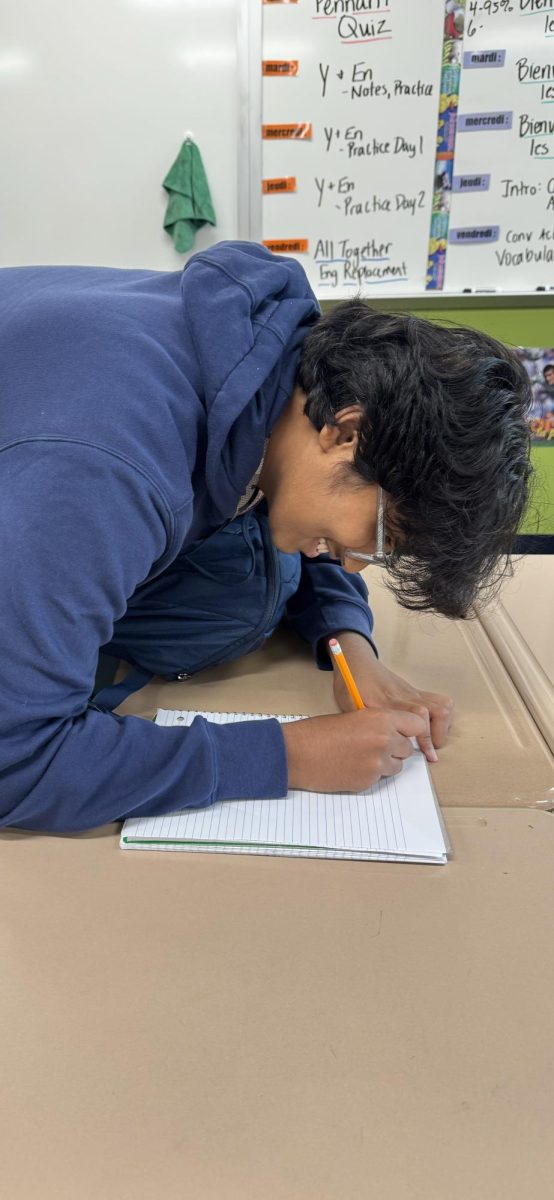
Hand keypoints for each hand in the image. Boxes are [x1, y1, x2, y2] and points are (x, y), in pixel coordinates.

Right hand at [282, 709, 428, 793]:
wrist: (296, 754)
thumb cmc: (319, 732)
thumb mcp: (354, 717)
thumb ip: (378, 724)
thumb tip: (395, 734)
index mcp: (381, 719)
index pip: (417, 725)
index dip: (409, 730)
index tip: (402, 733)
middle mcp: (384, 741)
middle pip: (408, 748)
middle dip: (395, 748)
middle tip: (373, 746)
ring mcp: (377, 764)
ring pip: (397, 766)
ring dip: (385, 763)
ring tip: (360, 757)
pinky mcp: (368, 781)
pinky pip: (380, 779)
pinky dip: (370, 775)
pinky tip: (351, 767)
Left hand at [330, 632, 453, 763]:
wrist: (356, 661)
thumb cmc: (350, 685)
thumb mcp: (350, 707)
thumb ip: (365, 725)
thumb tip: (379, 748)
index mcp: (387, 702)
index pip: (418, 716)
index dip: (426, 738)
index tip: (427, 754)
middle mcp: (404, 697)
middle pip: (436, 710)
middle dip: (438, 734)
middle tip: (430, 752)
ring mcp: (412, 693)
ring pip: (442, 704)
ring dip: (444, 725)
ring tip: (435, 740)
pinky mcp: (415, 691)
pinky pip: (438, 700)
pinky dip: (443, 717)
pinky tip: (433, 728)